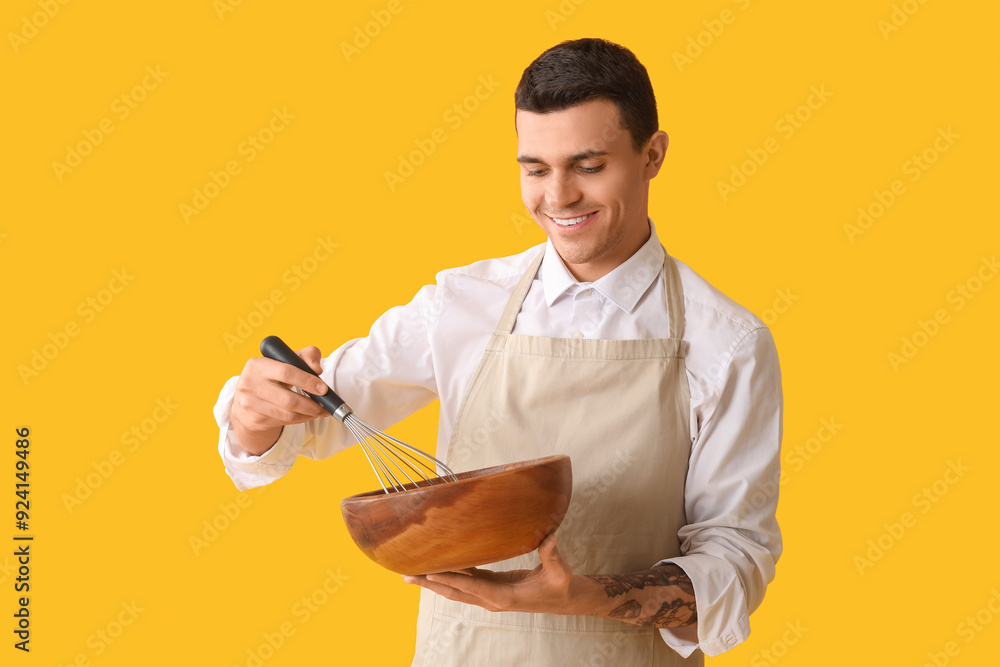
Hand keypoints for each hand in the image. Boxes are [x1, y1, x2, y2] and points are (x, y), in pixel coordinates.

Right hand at [230, 345, 329, 455]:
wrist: (247, 397)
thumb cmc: (272, 376)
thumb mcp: (286, 360)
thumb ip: (306, 356)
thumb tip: (316, 369)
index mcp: (257, 365)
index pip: (287, 372)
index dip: (307, 381)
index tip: (324, 389)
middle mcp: (249, 384)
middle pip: (288, 400)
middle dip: (311, 405)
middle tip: (325, 406)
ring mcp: (250, 404)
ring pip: (287, 414)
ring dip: (308, 415)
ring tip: (319, 411)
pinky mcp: (254, 420)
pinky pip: (283, 422)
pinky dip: (299, 420)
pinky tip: (306, 415)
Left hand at [402, 534, 585, 614]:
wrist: (564, 600)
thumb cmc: (560, 586)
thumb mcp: (560, 572)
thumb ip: (552, 554)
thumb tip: (550, 536)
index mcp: (505, 596)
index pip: (473, 587)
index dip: (451, 579)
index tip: (430, 573)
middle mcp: (492, 599)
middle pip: (455, 591)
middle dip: (429, 583)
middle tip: (405, 574)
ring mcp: (489, 596)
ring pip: (456, 589)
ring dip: (432, 581)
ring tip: (409, 572)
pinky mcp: (490, 588)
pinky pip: (464, 582)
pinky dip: (448, 574)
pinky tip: (434, 565)